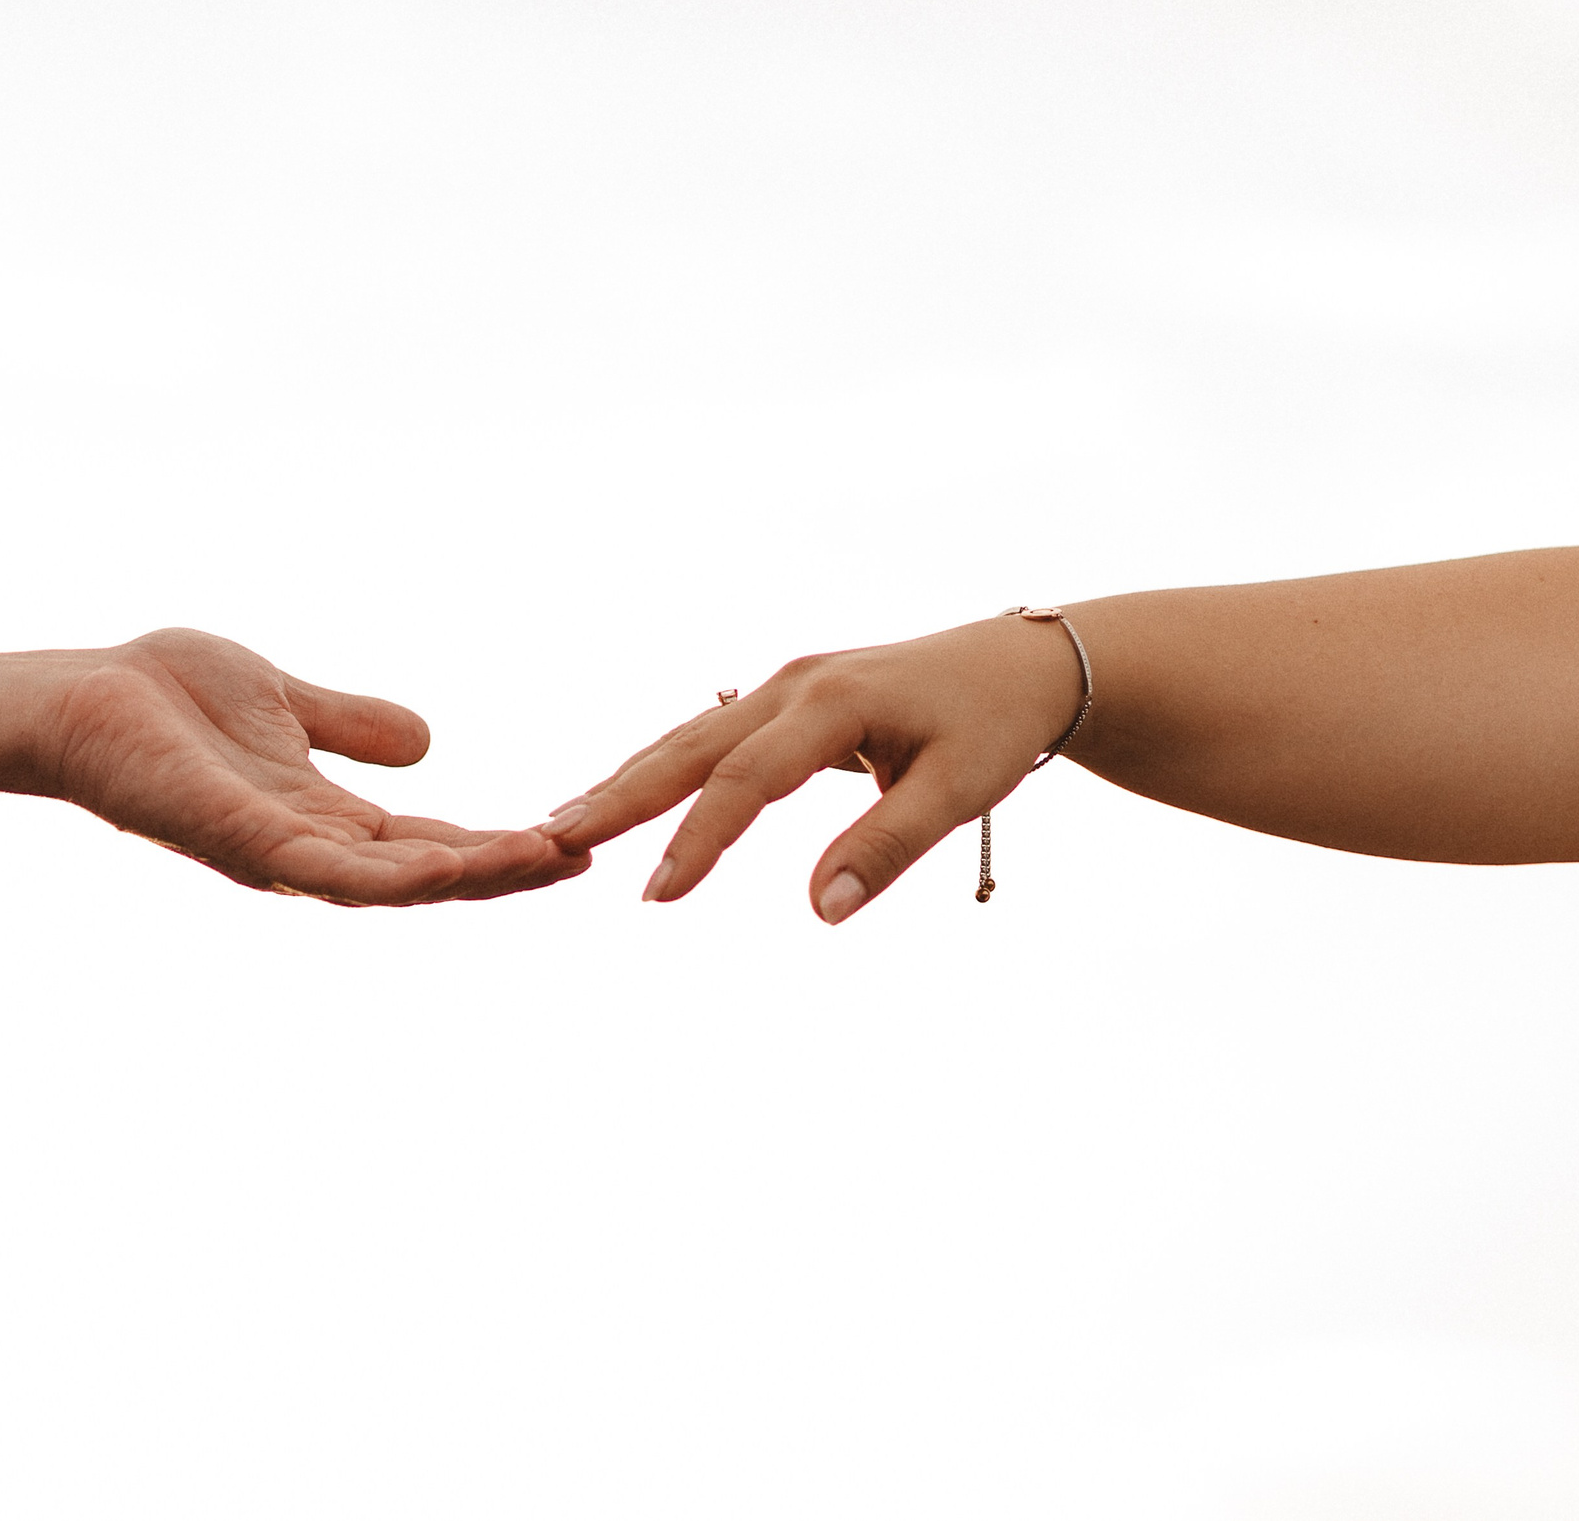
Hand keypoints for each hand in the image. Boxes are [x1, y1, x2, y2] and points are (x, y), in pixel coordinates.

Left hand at [38, 629, 586, 904]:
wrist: (71, 698)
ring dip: (471, 877)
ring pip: (393, 883)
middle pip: (427, 875)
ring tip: (545, 860)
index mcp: (323, 819)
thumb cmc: (158, 699)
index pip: (429, 842)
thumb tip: (427, 745)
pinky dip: (394, 874)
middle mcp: (308, 850)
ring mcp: (276, 853)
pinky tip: (450, 862)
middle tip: (588, 858)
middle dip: (507, 872)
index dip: (499, 846)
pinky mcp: (242, 841)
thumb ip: (351, 725)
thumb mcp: (286, 702)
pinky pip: (331, 870)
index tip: (573, 841)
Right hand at [539, 616, 1087, 922]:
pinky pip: (707, 734)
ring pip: (688, 735)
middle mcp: (794, 684)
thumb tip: (821, 914)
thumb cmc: (994, 727)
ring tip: (564, 823)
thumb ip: (887, 849)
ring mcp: (783, 684)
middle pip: (690, 744)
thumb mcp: (959, 790)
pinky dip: (661, 765)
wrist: (1021, 665)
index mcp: (834, 703)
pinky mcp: (784, 696)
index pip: (748, 778)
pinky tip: (622, 795)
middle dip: (623, 795)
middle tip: (556, 840)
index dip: (701, 838)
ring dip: (628, 779)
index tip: (658, 895)